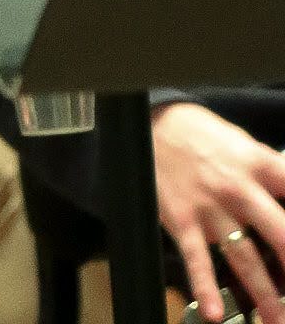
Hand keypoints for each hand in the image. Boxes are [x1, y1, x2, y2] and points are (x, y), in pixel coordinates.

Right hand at [153, 101, 284, 322]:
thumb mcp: (244, 144)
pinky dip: (205, 288)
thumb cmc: (205, 136)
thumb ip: (271, 172)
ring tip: (277, 320)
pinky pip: (197, 259)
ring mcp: (210, 207)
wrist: (154, 123)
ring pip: (244, 257)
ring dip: (264, 294)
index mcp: (258, 164)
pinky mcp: (184, 220)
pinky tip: (215, 313)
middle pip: (280, 234)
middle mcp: (238, 188)